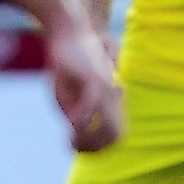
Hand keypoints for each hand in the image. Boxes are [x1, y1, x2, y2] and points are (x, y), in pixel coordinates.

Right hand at [45, 24, 121, 153]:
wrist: (69, 33)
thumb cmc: (68, 64)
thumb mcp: (69, 95)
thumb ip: (78, 113)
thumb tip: (80, 130)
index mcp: (110, 101)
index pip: (115, 136)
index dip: (96, 149)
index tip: (75, 148)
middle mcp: (113, 96)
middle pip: (116, 137)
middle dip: (93, 149)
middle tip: (72, 146)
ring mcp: (106, 88)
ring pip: (109, 125)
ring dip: (89, 138)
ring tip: (71, 138)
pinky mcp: (94, 78)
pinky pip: (93, 105)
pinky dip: (84, 119)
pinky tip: (71, 124)